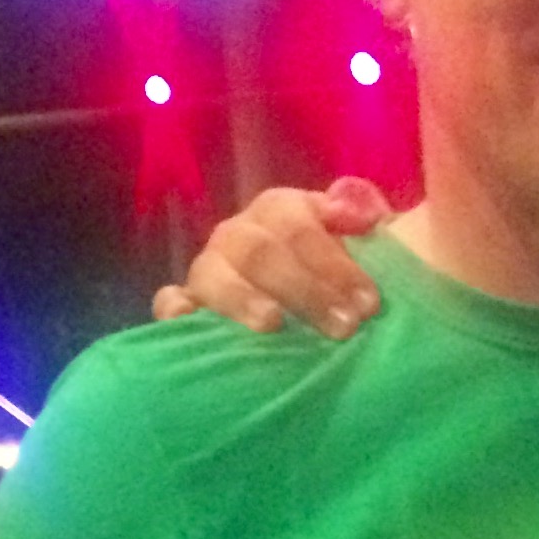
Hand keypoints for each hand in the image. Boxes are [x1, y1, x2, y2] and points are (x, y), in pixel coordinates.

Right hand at [154, 177, 391, 336]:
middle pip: (261, 251)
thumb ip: (364, 219)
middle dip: (304, 290)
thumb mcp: (365, 246)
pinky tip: (188, 319)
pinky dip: (175, 308)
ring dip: (242, 298)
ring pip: (213, 273)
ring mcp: (210, 268)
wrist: (316, 308)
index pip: (300, 226)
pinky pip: (169, 300)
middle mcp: (241, 234)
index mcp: (281, 211)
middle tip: (343, 327)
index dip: (335, 263)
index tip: (369, 303)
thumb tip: (367, 213)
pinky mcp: (189, 302)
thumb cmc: (342, 278)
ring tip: (272, 324)